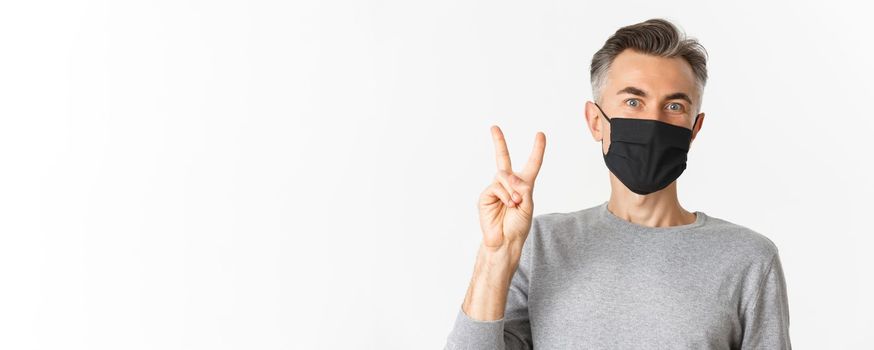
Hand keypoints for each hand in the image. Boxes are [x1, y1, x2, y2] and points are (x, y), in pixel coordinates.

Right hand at [478, 125, 545, 249]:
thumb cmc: (518, 226)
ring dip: (512, 189)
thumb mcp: (528, 204)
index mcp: (523, 186)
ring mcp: (496, 188)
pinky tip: (508, 205)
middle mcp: (508, 184)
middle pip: (503, 158)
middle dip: (498, 142)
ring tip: (515, 204)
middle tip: (494, 127)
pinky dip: (505, 196)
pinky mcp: (486, 195)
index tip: (540, 134)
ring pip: (504, 176)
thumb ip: (522, 187)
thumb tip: (506, 176)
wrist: (504, 241)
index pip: (531, 164)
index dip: (537, 149)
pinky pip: (497, 186)